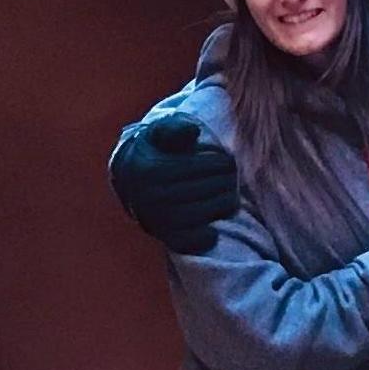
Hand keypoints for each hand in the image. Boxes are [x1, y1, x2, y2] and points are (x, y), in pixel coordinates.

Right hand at [108, 113, 238, 251]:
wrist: (134, 179)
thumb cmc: (156, 149)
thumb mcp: (160, 131)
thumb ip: (175, 127)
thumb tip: (193, 131)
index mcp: (147, 169)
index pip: (189, 168)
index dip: (214, 163)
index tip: (228, 159)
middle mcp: (148, 197)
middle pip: (194, 191)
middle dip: (221, 182)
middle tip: (234, 176)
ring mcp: (154, 219)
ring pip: (194, 215)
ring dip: (219, 205)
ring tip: (232, 195)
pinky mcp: (163, 236)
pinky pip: (183, 242)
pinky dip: (201, 238)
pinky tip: (215, 229)